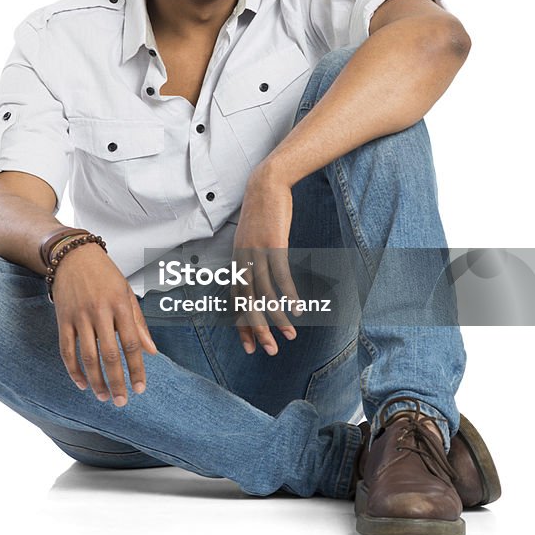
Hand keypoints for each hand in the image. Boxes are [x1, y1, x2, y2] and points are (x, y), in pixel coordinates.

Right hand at [51, 243, 157, 404]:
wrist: (74, 255)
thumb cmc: (105, 274)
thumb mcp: (127, 293)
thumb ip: (139, 323)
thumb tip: (152, 352)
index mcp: (120, 305)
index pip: (131, 344)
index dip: (137, 369)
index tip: (141, 387)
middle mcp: (100, 312)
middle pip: (110, 355)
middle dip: (117, 382)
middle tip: (122, 401)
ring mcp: (79, 316)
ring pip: (87, 357)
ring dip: (96, 381)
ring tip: (103, 397)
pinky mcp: (63, 319)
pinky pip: (67, 350)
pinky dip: (73, 370)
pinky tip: (82, 383)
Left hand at [231, 163, 301, 355]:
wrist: (266, 183)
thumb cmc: (262, 212)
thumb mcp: (253, 238)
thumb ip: (252, 258)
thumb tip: (259, 277)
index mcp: (236, 260)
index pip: (236, 300)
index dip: (242, 324)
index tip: (250, 346)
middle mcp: (242, 259)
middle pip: (248, 302)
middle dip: (258, 329)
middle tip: (269, 350)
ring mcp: (257, 252)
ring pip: (264, 293)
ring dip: (277, 317)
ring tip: (290, 335)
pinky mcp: (273, 244)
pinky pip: (281, 275)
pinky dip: (289, 294)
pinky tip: (298, 309)